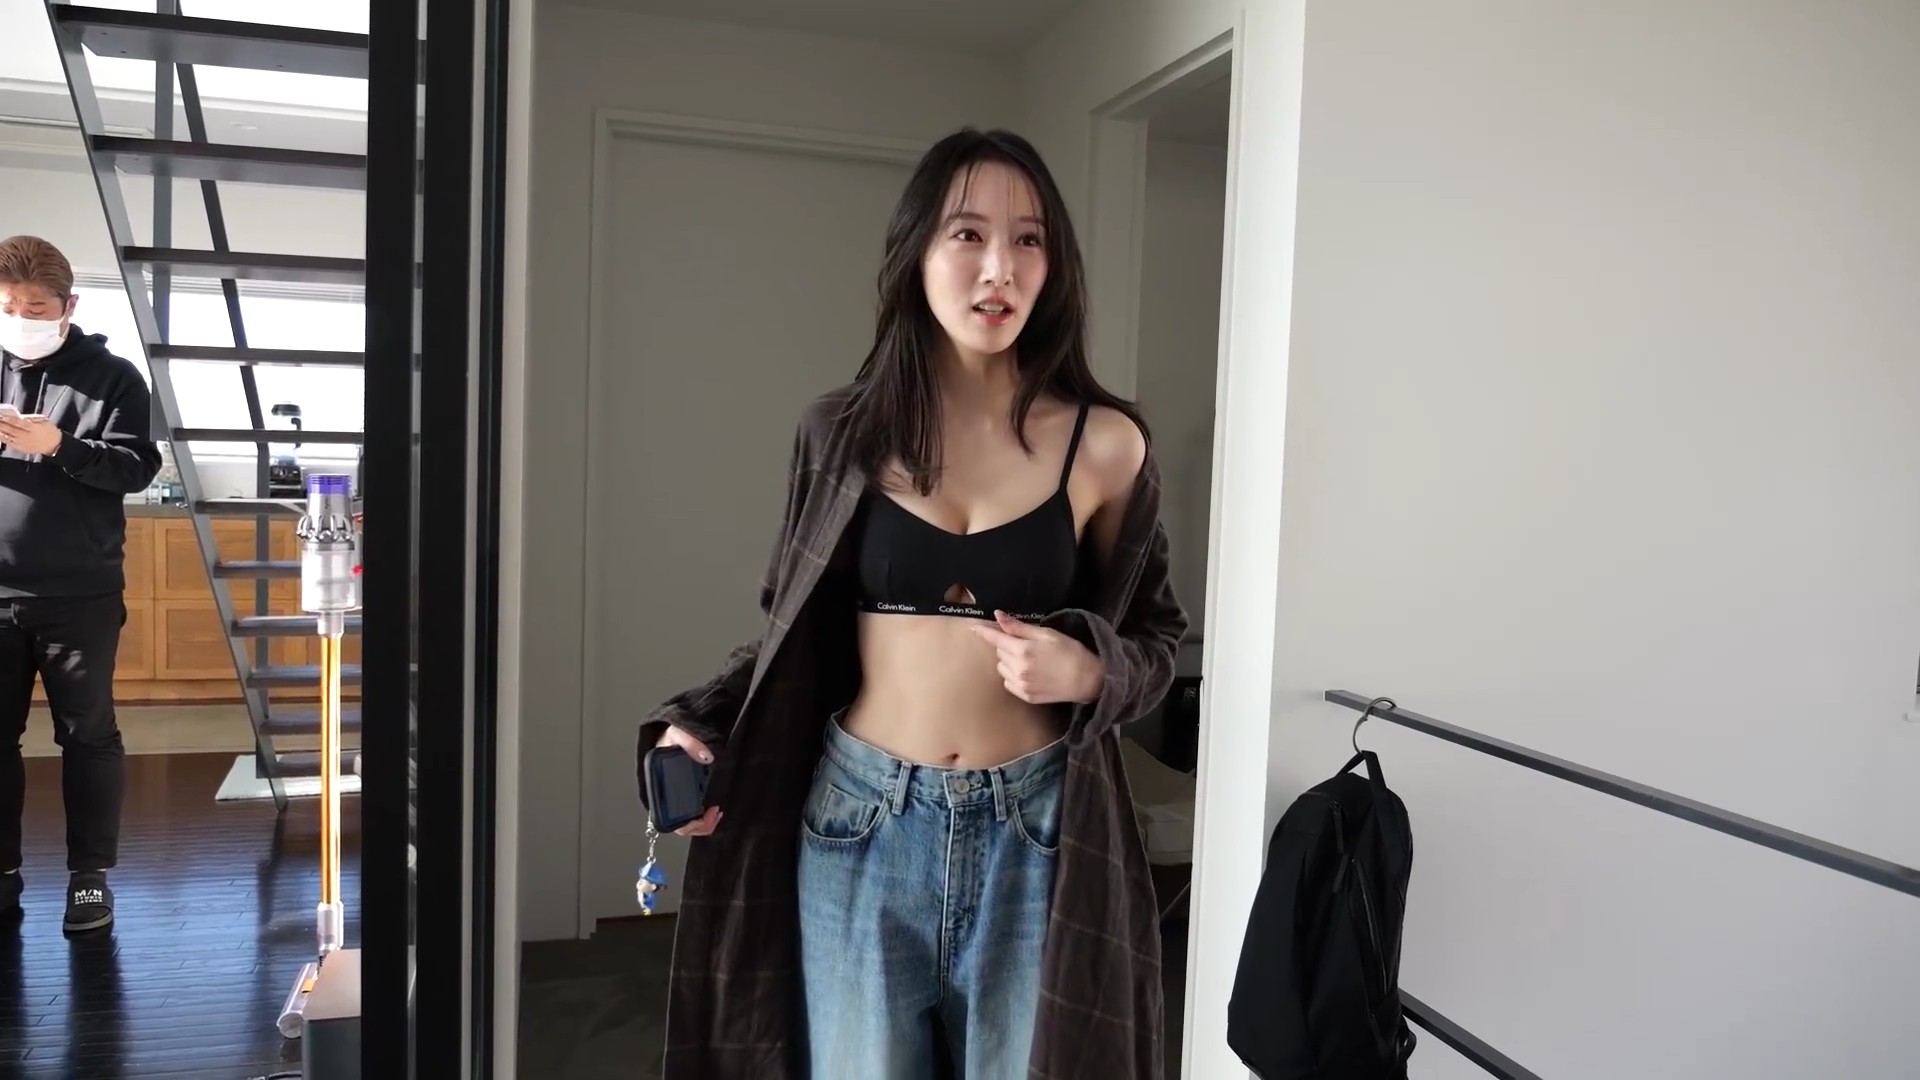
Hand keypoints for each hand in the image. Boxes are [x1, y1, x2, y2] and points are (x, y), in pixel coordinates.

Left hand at [0, 414, 60, 455]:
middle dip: (1, 425)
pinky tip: (0, 434)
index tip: (1, 415)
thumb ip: (30, 418)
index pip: (19, 423)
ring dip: (0, 432)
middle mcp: (27, 437)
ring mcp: (23, 444)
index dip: (9, 419)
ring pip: (7, 437)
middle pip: (11, 430)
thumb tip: (18, 416)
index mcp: (34, 428)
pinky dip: (2, 438)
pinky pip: (9, 443)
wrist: (54, 445)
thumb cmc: (49, 430)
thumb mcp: (43, 420)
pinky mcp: (21, 448)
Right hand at [654, 725, 722, 836]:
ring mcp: (681, 793)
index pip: (668, 817)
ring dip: (705, 822)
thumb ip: (690, 742)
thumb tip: (707, 757)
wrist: (678, 725)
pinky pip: (697, 811)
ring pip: (690, 820)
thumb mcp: (678, 732)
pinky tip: (717, 808)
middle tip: (716, 813)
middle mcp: (669, 793)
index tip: (706, 815)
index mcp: (659, 783)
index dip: (687, 823)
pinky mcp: (693, 791)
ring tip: (718, 812)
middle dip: (701, 825)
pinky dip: (707, 816)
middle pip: (682, 824)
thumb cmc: (672, 731)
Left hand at [968, 610, 1103, 705]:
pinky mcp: (1025, 696)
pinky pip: (1008, 682)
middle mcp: (1018, 669)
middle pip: (999, 652)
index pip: (996, 639)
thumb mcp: (1046, 634)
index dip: (984, 632)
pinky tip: (1030, 673)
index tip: (973, 627)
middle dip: (1007, 645)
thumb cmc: (1070, 652)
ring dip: (1009, 661)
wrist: (1086, 680)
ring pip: (1002, 668)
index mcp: (1023, 650)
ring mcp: (1021, 684)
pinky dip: (1013, 675)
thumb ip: (1019, 627)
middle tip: (1026, 644)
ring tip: (1029, 659)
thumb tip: (998, 616)